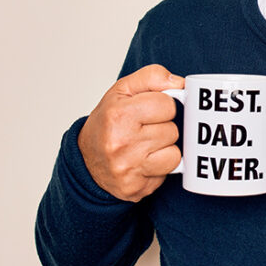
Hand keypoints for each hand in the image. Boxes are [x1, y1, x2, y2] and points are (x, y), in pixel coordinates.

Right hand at [78, 64, 184, 201]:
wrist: (86, 161)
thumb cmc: (108, 123)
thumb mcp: (123, 90)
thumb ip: (152, 77)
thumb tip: (180, 83)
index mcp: (119, 115)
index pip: (167, 105)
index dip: (163, 106)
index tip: (150, 110)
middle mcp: (121, 143)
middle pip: (172, 131)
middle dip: (163, 128)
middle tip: (144, 129)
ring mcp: (128, 168)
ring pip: (174, 154)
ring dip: (164, 149)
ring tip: (146, 146)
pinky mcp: (136, 188)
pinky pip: (168, 174)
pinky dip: (161, 167)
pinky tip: (145, 162)